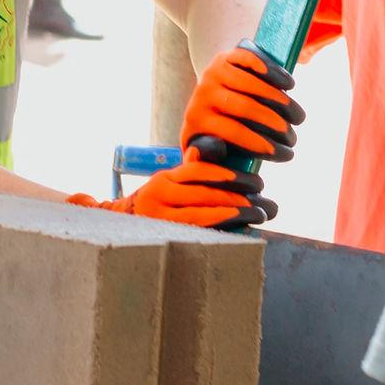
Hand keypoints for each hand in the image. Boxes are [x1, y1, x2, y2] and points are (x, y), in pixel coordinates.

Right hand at [77, 150, 273, 232]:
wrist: (121, 225)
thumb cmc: (159, 203)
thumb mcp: (171, 182)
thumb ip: (191, 169)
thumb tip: (214, 149)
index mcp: (165, 178)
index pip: (198, 171)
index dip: (228, 175)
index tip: (255, 182)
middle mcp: (159, 196)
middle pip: (203, 194)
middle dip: (237, 197)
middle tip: (263, 202)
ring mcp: (159, 218)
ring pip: (201, 215)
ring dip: (233, 214)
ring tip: (258, 214)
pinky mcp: (163, 235)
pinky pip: (196, 232)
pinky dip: (220, 230)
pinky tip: (240, 230)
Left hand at [181, 45, 304, 162]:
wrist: (207, 97)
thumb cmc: (214, 135)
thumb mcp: (207, 153)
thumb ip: (210, 164)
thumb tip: (213, 162)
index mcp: (196, 122)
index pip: (231, 132)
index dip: (260, 144)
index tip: (285, 155)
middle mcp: (202, 95)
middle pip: (244, 107)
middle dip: (275, 125)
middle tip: (293, 138)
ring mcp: (213, 74)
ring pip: (251, 84)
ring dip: (280, 101)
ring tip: (298, 118)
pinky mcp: (225, 57)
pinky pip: (248, 59)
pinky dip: (270, 70)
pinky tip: (289, 84)